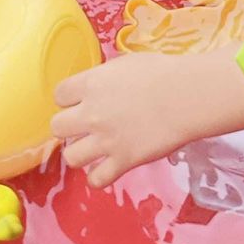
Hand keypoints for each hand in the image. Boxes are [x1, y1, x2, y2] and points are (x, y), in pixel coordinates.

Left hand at [53, 49, 243, 187]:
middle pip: (57, 126)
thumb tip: (97, 86)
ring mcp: (105, 140)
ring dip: (80, 153)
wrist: (187, 96)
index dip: (68, 99)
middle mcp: (91, 113)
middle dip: (69, 126)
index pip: (59, 94)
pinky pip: (96, 180)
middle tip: (86, 126)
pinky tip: (106, 168)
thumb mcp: (125, 64)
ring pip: (71, 157)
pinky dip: (98, 177)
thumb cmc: (162, 73)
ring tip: (94, 149)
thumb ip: (104, 78)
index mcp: (91, 84)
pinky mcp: (123, 161)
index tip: (80, 101)